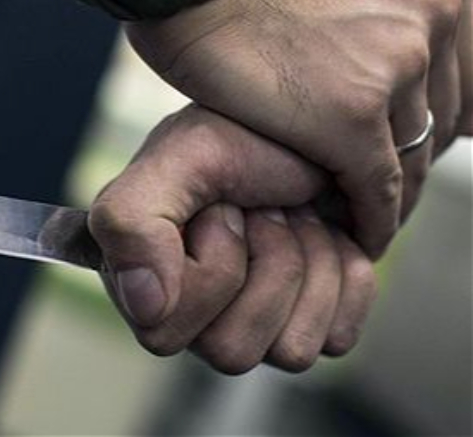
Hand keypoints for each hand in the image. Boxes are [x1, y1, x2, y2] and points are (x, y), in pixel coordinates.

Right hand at [89, 105, 377, 372]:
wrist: (311, 123)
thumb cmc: (238, 134)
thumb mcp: (177, 156)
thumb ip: (131, 221)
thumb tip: (146, 310)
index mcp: (140, 281)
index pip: (165, 332)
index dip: (211, 263)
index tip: (219, 207)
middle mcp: (190, 318)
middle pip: (232, 352)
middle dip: (267, 262)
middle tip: (265, 209)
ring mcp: (252, 330)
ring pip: (291, 353)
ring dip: (310, 264)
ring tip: (294, 215)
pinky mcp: (309, 329)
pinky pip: (336, 339)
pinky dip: (346, 275)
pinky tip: (327, 235)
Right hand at [125, 0, 471, 258]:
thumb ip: (369, 9)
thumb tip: (367, 53)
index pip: (447, 71)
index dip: (415, 115)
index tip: (391, 144)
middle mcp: (436, 11)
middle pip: (435, 112)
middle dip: (405, 153)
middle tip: (376, 185)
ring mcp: (398, 62)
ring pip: (411, 155)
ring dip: (389, 189)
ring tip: (361, 213)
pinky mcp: (352, 113)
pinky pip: (377, 186)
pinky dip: (370, 217)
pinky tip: (357, 231)